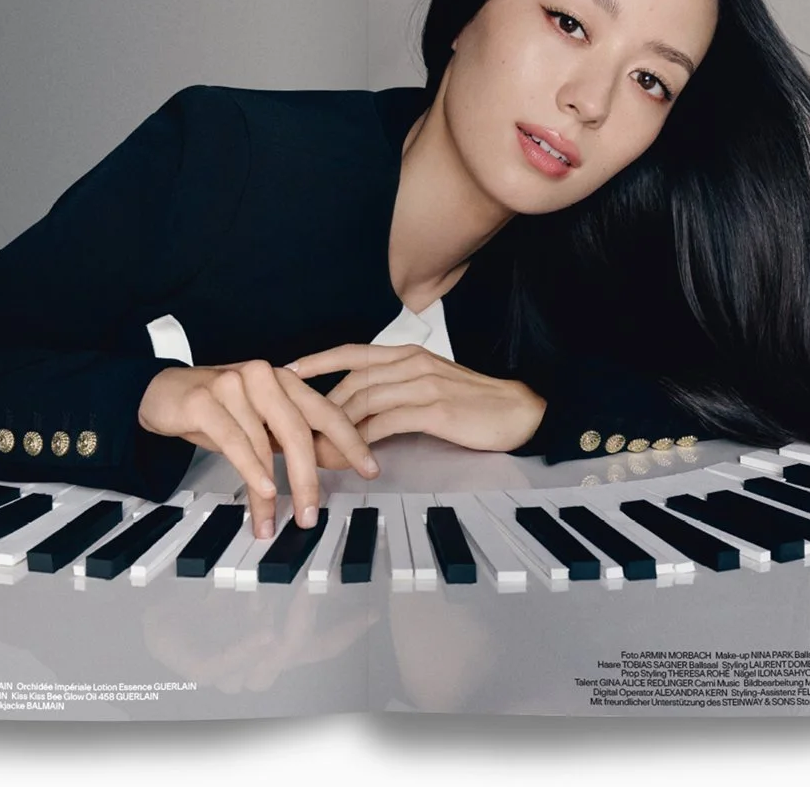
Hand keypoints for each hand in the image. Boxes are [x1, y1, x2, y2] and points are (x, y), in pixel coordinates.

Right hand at [137, 360, 379, 537]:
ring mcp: (233, 385)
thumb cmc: (214, 408)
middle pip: (299, 432)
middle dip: (309, 479)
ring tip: (273, 521)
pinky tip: (262, 493)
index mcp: (284, 380)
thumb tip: (321, 470)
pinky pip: (236, 442)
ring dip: (271, 492)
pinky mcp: (204, 400)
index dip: (351, 442)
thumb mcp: (257, 420)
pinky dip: (252, 471)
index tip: (370, 469)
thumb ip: (285, 437)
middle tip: (311, 514)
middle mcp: (264, 377)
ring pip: (264, 446)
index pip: (326, 411)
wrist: (161, 391)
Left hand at [287, 344, 546, 451]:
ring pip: (363, 402)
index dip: (319, 360)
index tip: (290, 370)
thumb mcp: (432, 385)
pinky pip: (385, 424)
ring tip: (313, 451)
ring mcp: (423, 385)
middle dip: (319, 407)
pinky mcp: (434, 410)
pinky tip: (350, 457)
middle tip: (296, 430)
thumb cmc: (475, 402)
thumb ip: (398, 389)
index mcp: (409, 355)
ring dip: (335, 429)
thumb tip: (362, 408)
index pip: (354, 352)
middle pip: (352, 381)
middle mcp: (412, 364)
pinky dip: (361, 442)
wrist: (518, 410)